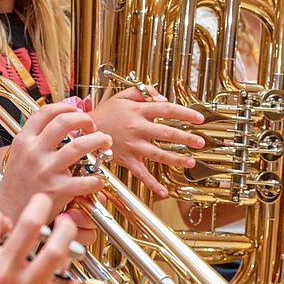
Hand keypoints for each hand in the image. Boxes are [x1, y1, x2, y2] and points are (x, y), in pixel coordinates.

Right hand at [0, 102, 107, 217]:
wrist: (10, 211)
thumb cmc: (17, 184)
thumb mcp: (19, 154)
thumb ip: (34, 139)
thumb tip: (57, 123)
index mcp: (24, 140)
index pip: (45, 112)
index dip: (65, 107)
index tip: (76, 110)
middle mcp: (34, 151)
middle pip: (64, 122)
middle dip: (84, 119)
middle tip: (92, 125)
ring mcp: (45, 169)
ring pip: (79, 146)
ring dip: (98, 140)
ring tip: (104, 141)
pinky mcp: (56, 189)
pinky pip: (84, 181)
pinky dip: (96, 179)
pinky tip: (98, 180)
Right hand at [89, 87, 204, 197]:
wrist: (83, 130)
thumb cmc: (105, 113)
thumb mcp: (123, 95)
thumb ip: (144, 92)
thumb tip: (163, 97)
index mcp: (138, 111)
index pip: (167, 110)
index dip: (185, 113)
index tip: (199, 118)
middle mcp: (137, 128)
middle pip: (167, 133)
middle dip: (186, 138)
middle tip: (200, 142)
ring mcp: (132, 145)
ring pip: (158, 154)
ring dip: (176, 159)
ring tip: (190, 162)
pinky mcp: (126, 159)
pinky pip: (141, 174)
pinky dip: (152, 184)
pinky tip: (164, 191)